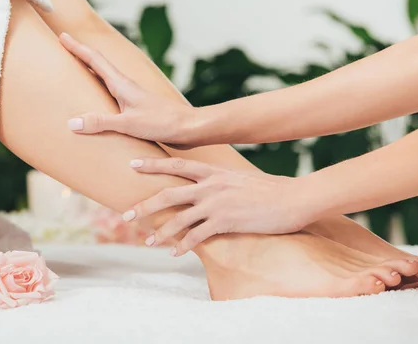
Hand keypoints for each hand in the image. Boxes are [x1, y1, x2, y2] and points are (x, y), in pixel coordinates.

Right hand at [60, 32, 198, 148]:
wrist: (188, 128)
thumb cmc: (161, 123)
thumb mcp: (128, 124)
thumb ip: (100, 123)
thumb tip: (72, 123)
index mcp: (122, 85)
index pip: (95, 61)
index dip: (77, 48)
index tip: (62, 36)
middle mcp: (126, 87)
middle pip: (98, 66)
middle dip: (80, 55)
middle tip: (64, 48)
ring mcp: (132, 97)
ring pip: (106, 79)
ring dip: (90, 72)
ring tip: (76, 71)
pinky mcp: (137, 108)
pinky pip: (112, 95)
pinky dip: (100, 90)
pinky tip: (99, 100)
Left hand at [123, 157, 317, 255]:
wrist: (293, 198)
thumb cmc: (269, 189)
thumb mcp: (239, 178)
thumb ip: (220, 181)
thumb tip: (208, 185)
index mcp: (213, 171)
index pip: (176, 165)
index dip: (152, 164)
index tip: (131, 164)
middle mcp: (211, 185)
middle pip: (168, 193)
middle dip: (144, 205)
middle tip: (125, 214)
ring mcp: (217, 203)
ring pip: (179, 218)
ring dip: (161, 231)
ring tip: (148, 240)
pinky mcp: (225, 221)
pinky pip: (197, 236)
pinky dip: (183, 245)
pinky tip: (174, 253)